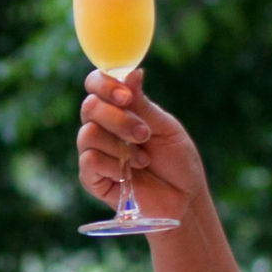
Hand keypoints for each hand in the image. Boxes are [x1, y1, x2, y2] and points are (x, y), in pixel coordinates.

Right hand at [77, 69, 206, 225]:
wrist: (184, 199)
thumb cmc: (177, 162)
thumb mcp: (165, 127)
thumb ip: (143, 104)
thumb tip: (131, 72)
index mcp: (119, 109)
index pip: (96, 85)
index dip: (105, 85)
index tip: (127, 97)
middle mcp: (102, 127)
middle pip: (90, 107)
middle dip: (119, 118)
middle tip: (144, 134)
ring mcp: (95, 152)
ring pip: (87, 133)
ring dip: (120, 145)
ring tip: (144, 160)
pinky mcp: (92, 178)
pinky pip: (89, 160)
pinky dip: (113, 165)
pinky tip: (130, 174)